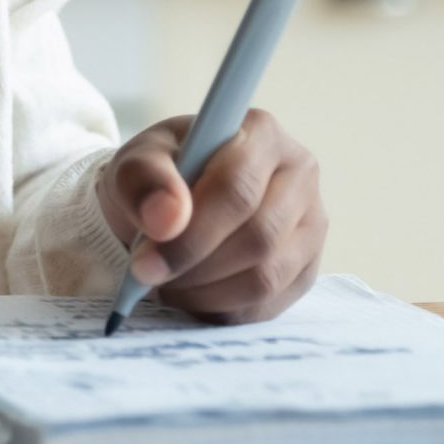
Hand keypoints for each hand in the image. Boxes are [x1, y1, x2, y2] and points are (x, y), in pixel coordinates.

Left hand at [95, 109, 325, 323]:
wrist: (169, 204)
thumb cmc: (157, 176)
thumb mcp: (133, 164)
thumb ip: (143, 181)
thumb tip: (166, 219)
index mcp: (262, 133)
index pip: (238, 188)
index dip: (191, 234)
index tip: (145, 262)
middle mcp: (299, 174)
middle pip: (259, 237)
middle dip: (195, 265)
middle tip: (150, 276)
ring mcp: (310, 224)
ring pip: (267, 276)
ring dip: (207, 292)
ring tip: (168, 283)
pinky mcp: (306, 268)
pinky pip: (269, 305)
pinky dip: (221, 309)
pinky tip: (191, 295)